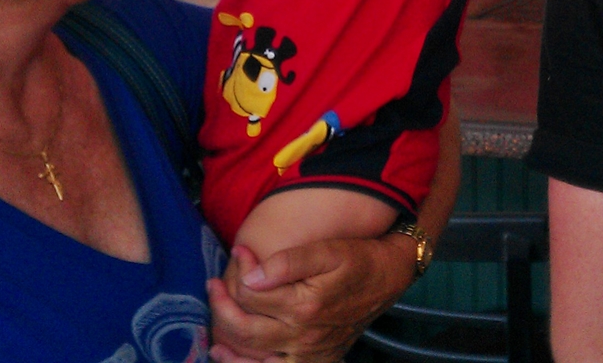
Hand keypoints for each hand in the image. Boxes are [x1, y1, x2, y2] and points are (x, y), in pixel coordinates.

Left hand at [209, 235, 417, 362]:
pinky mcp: (315, 360)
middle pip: (245, 329)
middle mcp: (304, 336)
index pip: (253, 295)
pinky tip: (230, 355)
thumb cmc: (358, 258)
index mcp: (305, 307)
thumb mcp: (328, 250)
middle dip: (221, 306)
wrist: (388, 276)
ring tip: (213, 322)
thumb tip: (250, 277)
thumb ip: (288, 262)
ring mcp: (309, 354)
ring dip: (227, 342)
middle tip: (213, 285)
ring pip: (253, 357)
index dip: (240, 271)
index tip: (238, 252)